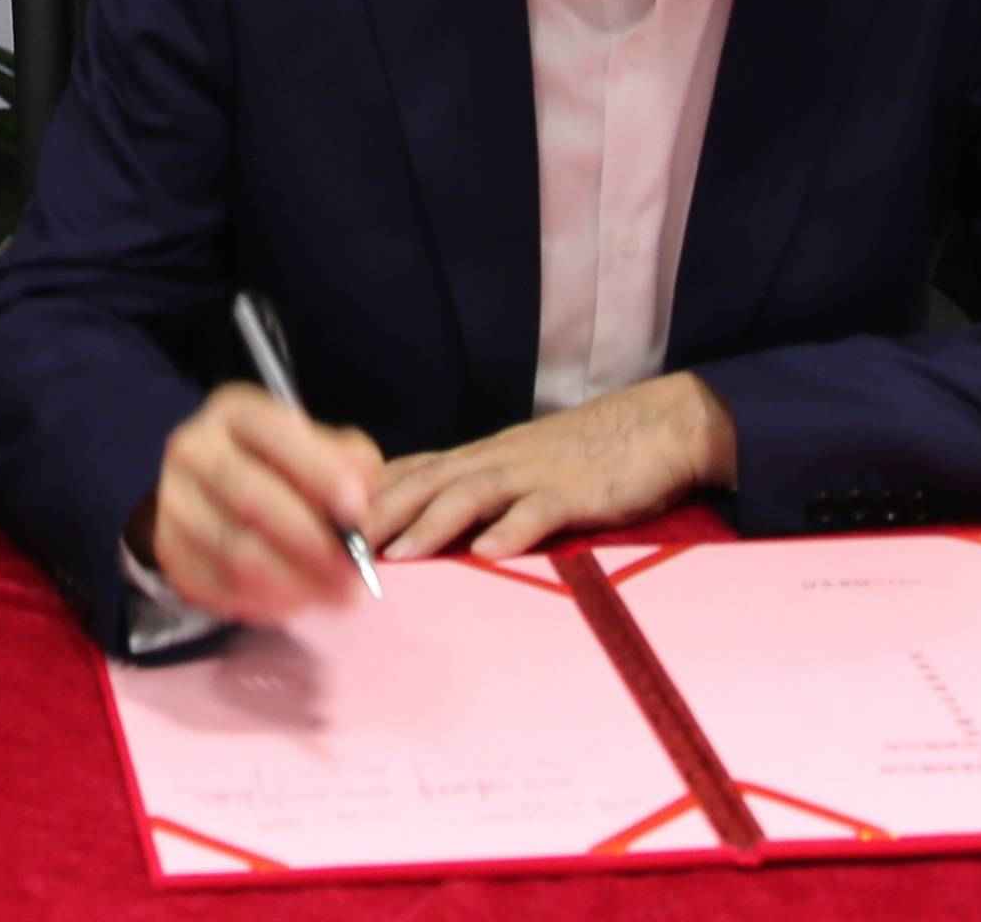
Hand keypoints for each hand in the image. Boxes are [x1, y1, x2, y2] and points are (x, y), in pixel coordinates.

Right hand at [133, 384, 380, 628]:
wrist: (211, 492)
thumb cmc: (281, 467)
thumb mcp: (317, 445)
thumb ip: (349, 464)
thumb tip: (362, 509)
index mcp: (235, 412)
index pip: (275, 434)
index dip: (319, 471)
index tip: (357, 511)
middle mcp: (194, 449)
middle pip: (251, 498)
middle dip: (312, 541)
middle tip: (353, 571)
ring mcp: (174, 501)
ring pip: (237, 552)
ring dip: (296, 582)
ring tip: (334, 595)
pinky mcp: (170, 551)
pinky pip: (221, 587)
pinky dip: (268, 603)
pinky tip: (299, 601)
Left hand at [365, 375, 731, 561]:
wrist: (657, 424)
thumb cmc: (588, 454)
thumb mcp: (522, 468)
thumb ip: (478, 491)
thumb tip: (425, 524)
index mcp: (483, 457)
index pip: (412, 471)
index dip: (367, 497)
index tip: (323, 522)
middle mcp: (498, 460)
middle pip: (428, 482)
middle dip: (379, 513)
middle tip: (336, 545)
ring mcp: (536, 473)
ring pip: (472, 494)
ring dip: (431, 524)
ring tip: (398, 555)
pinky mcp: (577, 491)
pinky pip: (541, 511)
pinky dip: (514, 531)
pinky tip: (491, 553)